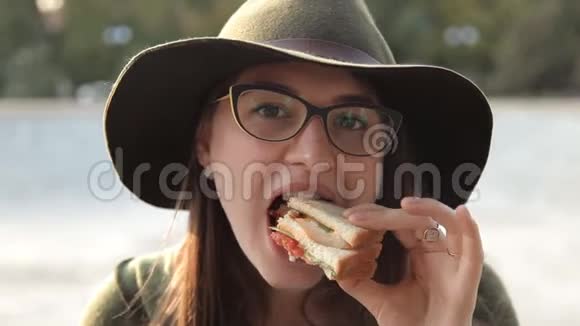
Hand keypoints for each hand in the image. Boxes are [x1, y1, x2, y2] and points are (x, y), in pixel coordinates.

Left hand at [337, 197, 483, 325]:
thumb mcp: (379, 301)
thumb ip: (359, 282)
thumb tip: (334, 264)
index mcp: (420, 254)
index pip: (398, 224)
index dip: (376, 216)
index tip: (350, 216)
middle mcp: (438, 252)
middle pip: (416, 220)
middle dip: (386, 214)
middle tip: (358, 215)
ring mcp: (454, 262)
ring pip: (447, 222)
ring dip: (428, 208)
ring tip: (405, 204)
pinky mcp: (468, 277)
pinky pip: (474, 247)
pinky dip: (470, 227)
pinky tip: (461, 212)